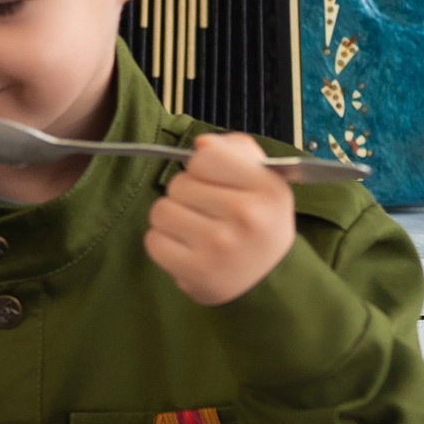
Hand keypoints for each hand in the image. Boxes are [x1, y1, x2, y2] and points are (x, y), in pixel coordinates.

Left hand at [145, 132, 296, 307]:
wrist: (270, 280)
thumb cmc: (260, 224)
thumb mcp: (264, 181)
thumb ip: (234, 150)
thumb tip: (200, 143)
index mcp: (267, 187)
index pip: (205, 156)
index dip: (201, 167)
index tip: (213, 181)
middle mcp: (247, 215)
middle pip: (178, 183)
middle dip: (186, 195)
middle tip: (206, 212)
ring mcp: (220, 245)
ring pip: (161, 210)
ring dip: (172, 219)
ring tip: (195, 230)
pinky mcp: (197, 271)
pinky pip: (153, 241)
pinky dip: (164, 244)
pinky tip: (186, 249)